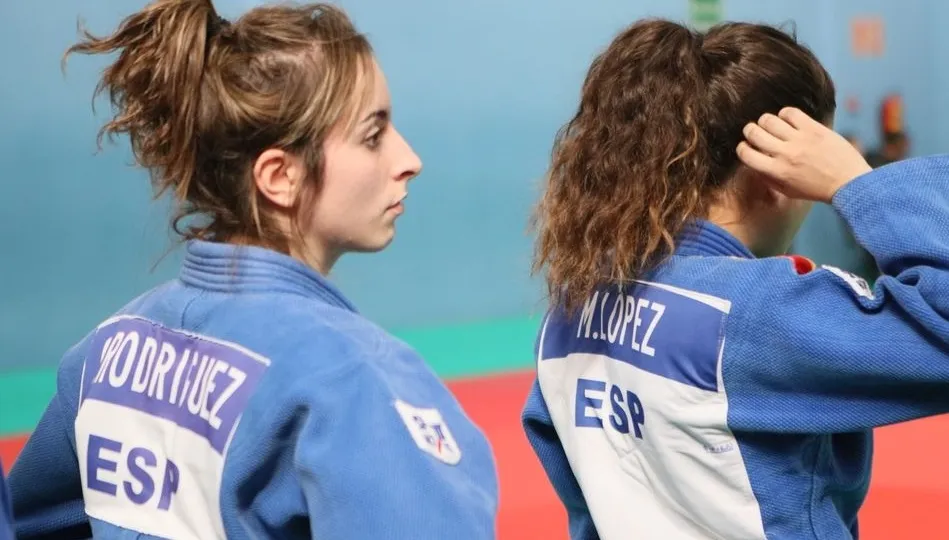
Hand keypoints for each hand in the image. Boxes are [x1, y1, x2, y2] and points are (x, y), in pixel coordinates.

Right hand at [736, 107, 871, 203]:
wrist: (849, 182)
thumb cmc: (817, 189)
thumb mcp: (787, 191)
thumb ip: (768, 178)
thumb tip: (753, 163)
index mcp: (777, 172)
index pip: (746, 154)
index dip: (742, 148)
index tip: (747, 147)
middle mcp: (785, 154)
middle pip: (754, 133)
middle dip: (750, 131)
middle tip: (755, 132)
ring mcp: (800, 140)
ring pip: (769, 120)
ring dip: (765, 121)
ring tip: (772, 125)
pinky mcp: (814, 129)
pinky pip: (791, 113)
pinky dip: (785, 114)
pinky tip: (788, 120)